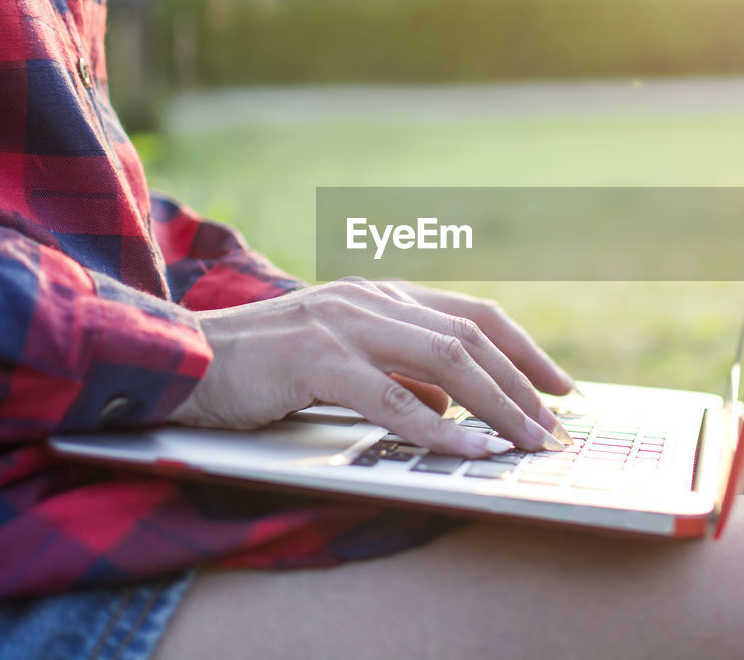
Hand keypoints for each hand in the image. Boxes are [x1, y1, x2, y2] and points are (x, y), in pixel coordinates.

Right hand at [170, 278, 575, 457]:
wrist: (183, 358)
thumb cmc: (263, 365)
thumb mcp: (342, 360)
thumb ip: (397, 373)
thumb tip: (452, 404)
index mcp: (381, 296)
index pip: (472, 314)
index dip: (525, 349)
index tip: (560, 386)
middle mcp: (372, 301)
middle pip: (471, 337)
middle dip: (524, 383)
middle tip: (555, 424)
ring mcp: (345, 325)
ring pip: (445, 363)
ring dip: (496, 405)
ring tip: (527, 441)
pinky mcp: (317, 360)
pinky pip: (392, 398)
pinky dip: (438, 426)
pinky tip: (470, 448)